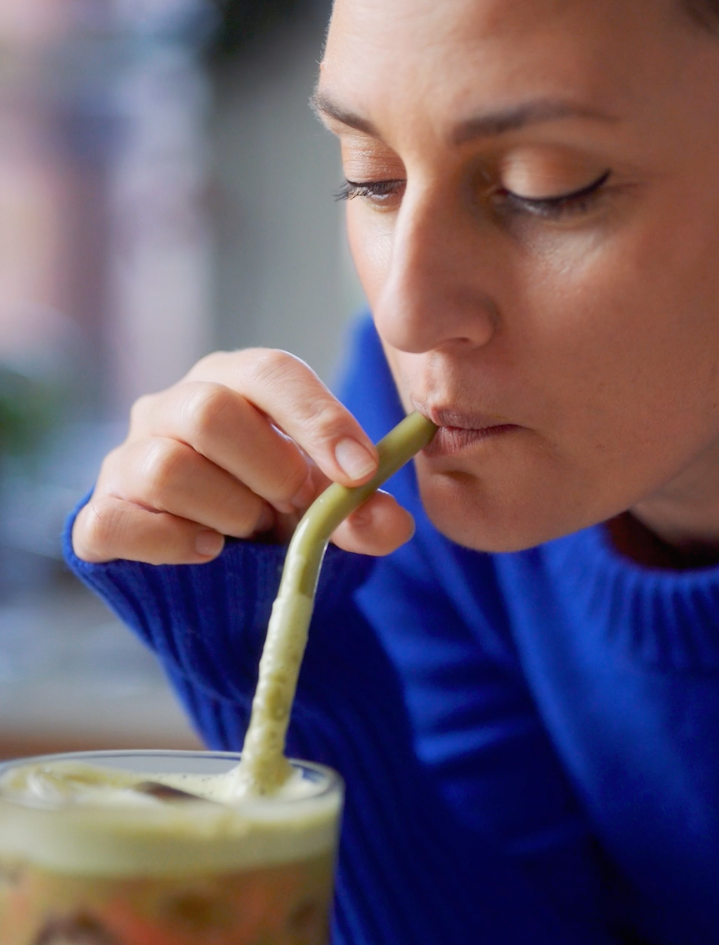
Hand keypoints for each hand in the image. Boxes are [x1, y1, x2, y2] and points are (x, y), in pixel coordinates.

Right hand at [72, 349, 415, 564]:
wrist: (214, 573)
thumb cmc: (273, 514)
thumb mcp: (324, 512)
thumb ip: (359, 514)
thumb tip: (391, 524)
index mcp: (234, 383)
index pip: (270, 371)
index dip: (318, 419)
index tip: (362, 471)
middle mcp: (171, 407)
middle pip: (208, 412)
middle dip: (268, 470)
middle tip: (290, 508)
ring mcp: (127, 459)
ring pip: (166, 468)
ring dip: (226, 512)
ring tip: (248, 531)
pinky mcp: (100, 515)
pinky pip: (118, 522)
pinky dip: (171, 543)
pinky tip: (206, 552)